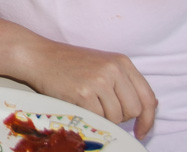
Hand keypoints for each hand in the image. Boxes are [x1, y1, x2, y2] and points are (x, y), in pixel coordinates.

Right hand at [17, 39, 157, 139]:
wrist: (38, 56)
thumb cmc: (69, 63)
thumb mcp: (102, 65)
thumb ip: (124, 82)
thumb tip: (148, 108)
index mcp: (122, 62)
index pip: (148, 97)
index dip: (148, 119)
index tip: (141, 131)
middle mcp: (114, 69)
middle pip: (134, 110)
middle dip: (121, 118)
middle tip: (104, 112)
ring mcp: (99, 80)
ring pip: (116, 117)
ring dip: (104, 117)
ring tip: (88, 104)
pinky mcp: (84, 92)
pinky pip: (98, 117)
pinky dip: (90, 116)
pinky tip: (79, 104)